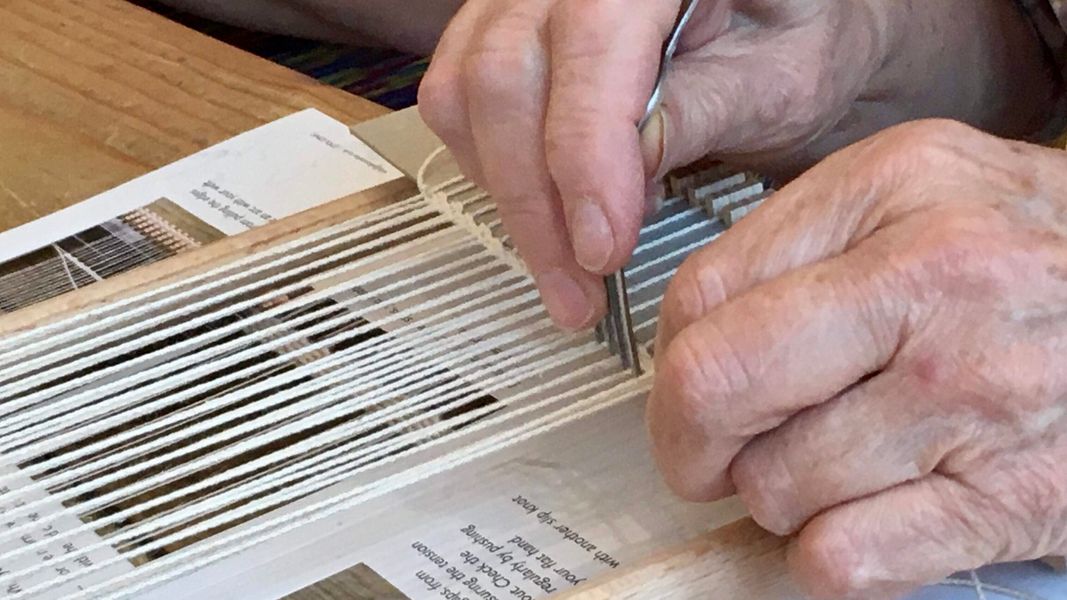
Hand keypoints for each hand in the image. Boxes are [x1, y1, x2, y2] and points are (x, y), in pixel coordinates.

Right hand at [418, 0, 1055, 329]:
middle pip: (506, 73)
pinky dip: (490, 170)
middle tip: (579, 287)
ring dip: (508, 196)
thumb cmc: (798, 34)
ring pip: (466, 91)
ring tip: (565, 265)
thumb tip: (611, 186)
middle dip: (535, 201)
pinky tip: (543, 211)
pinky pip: (455, 101)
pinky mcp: (501, 31)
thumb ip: (695, 116)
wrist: (784, 21)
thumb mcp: (779, 78)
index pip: (592, 40)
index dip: (585, 155)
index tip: (601, 249)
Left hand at [648, 119, 1066, 597]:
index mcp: (893, 191)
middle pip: (715, 385)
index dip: (671, 362)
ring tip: (834, 464)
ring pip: (774, 487)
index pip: (699, 295)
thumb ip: (794, 248)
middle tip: (708, 455)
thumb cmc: (1032, 257)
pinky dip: (828, 554)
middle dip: (686, 442)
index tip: (689, 389)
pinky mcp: (1016, 495)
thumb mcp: (916, 196)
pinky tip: (866, 513)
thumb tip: (684, 342)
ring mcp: (979, 393)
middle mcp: (936, 282)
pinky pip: (844, 559)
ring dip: (778, 496)